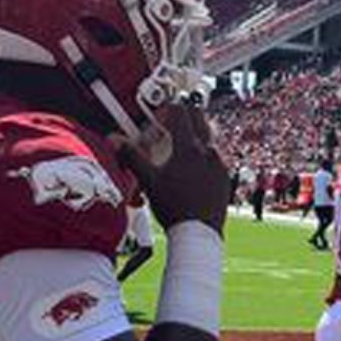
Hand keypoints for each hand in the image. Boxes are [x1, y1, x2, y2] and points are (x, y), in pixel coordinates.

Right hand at [113, 104, 230, 233]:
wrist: (198, 232)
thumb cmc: (174, 208)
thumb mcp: (148, 181)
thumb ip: (132, 157)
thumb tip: (115, 140)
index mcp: (188, 147)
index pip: (180, 112)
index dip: (168, 108)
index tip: (159, 115)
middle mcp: (208, 150)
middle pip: (200, 117)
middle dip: (186, 114)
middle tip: (172, 123)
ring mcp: (219, 162)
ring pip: (211, 135)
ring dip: (197, 132)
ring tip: (183, 144)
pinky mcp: (225, 176)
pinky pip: (217, 155)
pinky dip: (206, 152)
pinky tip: (195, 165)